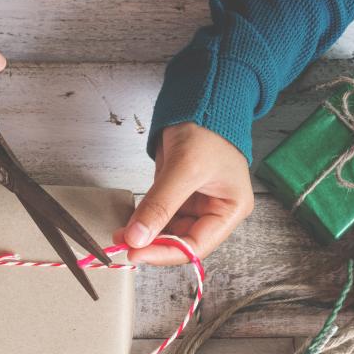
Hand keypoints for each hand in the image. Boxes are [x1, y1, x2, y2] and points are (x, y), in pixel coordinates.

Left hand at [115, 123, 253, 264]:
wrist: (198, 100)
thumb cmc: (207, 128)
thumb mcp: (184, 168)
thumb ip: (159, 205)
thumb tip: (137, 237)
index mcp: (231, 209)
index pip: (197, 245)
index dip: (166, 252)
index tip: (137, 252)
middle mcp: (215, 211)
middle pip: (181, 241)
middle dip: (152, 244)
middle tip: (124, 244)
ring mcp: (196, 204)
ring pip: (168, 232)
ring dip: (145, 235)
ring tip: (122, 234)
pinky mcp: (178, 196)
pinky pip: (159, 217)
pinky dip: (144, 221)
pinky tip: (129, 223)